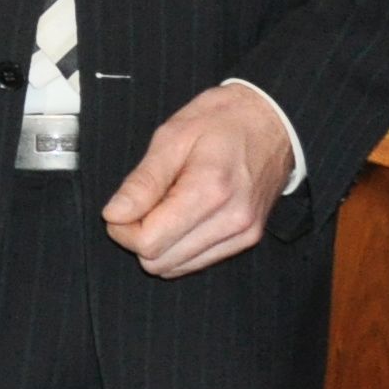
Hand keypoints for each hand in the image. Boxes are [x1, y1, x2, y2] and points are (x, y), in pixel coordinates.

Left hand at [100, 82, 297, 276]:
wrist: (273, 122)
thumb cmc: (223, 120)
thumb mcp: (172, 136)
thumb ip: (143, 181)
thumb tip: (114, 215)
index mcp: (210, 190)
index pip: (149, 242)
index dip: (122, 229)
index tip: (119, 207)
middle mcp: (231, 220)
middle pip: (159, 261)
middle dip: (136, 238)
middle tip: (137, 205)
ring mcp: (243, 234)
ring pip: (175, 268)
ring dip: (157, 244)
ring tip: (162, 206)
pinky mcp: (247, 240)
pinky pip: (196, 263)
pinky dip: (177, 247)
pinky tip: (180, 216)